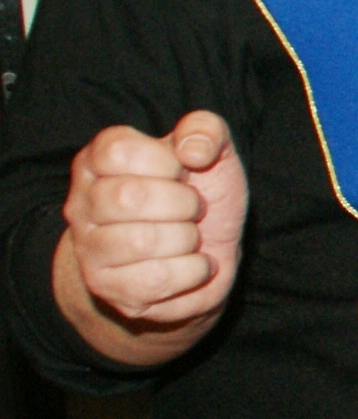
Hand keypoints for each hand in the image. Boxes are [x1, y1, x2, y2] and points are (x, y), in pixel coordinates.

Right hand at [52, 111, 246, 367]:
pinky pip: (156, 280)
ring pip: (143, 241)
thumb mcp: (213, 153)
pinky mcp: (108, 288)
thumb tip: (194, 150)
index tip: (182, 172)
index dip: (166, 162)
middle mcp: (82, 203)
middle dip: (184, 203)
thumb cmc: (201, 195)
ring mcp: (89, 249)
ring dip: (188, 238)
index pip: (118, 150)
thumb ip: (206, 130)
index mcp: (97, 160)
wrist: (205, 255)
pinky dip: (193, 270)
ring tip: (190, 236)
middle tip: (193, 209)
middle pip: (130, 197)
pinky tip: (194, 263)